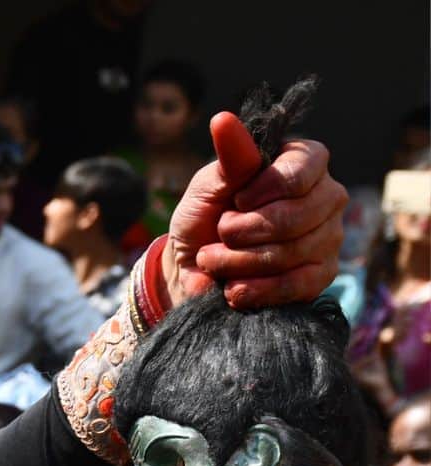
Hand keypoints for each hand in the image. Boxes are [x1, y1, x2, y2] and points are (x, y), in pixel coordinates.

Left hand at [164, 112, 345, 309]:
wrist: (195, 268)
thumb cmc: (205, 218)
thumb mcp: (207, 186)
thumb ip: (227, 158)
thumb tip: (223, 119)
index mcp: (304, 162)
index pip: (303, 169)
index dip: (264, 189)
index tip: (235, 200)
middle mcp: (327, 196)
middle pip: (297, 215)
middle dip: (243, 231)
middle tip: (219, 234)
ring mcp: (330, 236)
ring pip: (292, 252)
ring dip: (239, 261)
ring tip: (213, 259)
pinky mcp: (322, 274)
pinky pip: (298, 284)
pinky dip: (258, 288)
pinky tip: (233, 288)